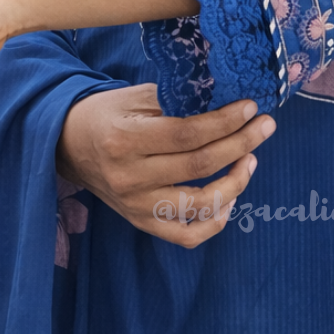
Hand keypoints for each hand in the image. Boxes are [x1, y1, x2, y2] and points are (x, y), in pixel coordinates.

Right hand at [59, 84, 273, 248]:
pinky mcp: (141, 223)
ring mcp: (135, 206)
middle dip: (241, 144)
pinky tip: (230, 199)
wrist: (68, 145)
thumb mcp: (135, 97)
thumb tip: (227, 98)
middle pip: (199, 166)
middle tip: (265, 126)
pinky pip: (186, 236)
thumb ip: (177, 99)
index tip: (251, 108)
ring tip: (250, 159)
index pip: (187, 135)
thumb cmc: (107, 114)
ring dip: (235, 183)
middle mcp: (129, 177)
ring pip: (199, 206)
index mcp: (124, 140)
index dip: (225, 122)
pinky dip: (215, 221)